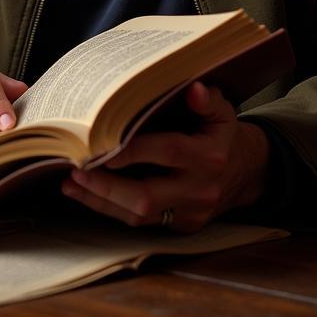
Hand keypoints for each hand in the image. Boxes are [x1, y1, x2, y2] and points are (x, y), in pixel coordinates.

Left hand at [60, 81, 270, 230]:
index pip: (168, 152)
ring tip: (71, 183)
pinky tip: (86, 194)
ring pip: (139, 216)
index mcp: (208, 155)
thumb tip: (194, 89)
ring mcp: (189, 213)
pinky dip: (110, 209)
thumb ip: (207, 100)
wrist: (245, 173)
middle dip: (106, 185)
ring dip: (101, 200)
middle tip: (76, 168)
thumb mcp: (222, 112)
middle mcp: (199, 189)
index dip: (133, 150)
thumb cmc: (221, 134)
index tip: (100, 143)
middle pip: (146, 196)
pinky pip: (141, 224)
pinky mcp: (180, 227)